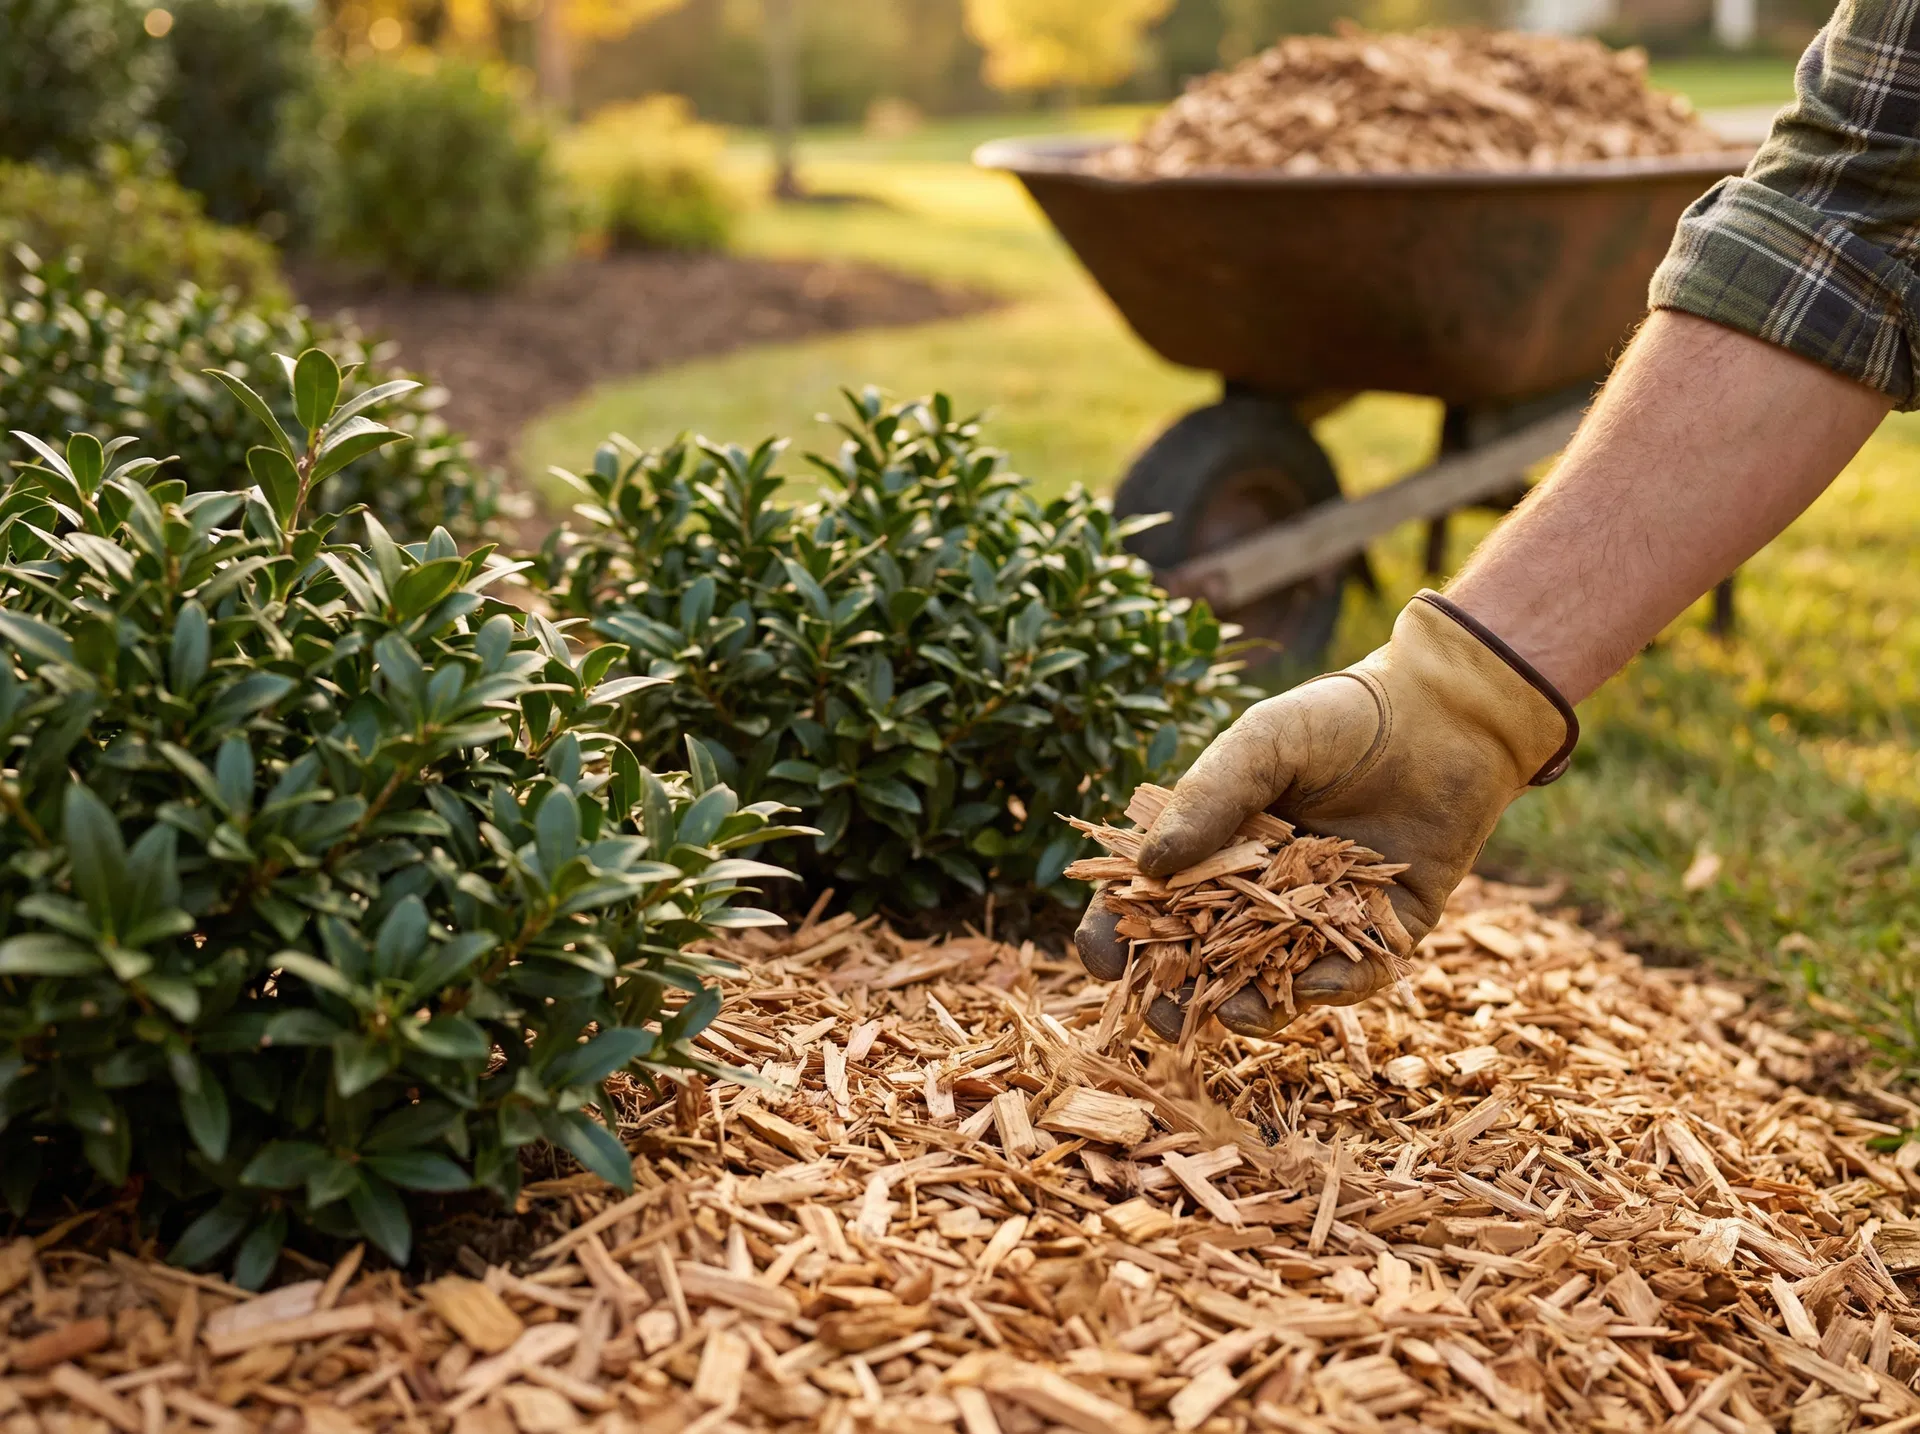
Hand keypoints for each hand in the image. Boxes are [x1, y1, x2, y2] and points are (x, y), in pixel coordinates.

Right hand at [1075, 591, 1575, 1037]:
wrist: (1447, 715)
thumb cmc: (1341, 718)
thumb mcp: (1261, 744)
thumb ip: (1207, 798)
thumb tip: (1148, 867)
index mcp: (1214, 846)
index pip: (1149, 903)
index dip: (1119, 933)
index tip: (1105, 955)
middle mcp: (1259, 891)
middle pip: (1199, 959)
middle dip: (1175, 993)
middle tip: (1166, 1013)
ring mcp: (1317, 918)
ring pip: (1269, 982)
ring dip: (1245, 1006)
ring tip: (1235, 1012)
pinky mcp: (1381, 934)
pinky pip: (1346, 976)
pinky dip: (1325, 986)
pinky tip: (1310, 984)